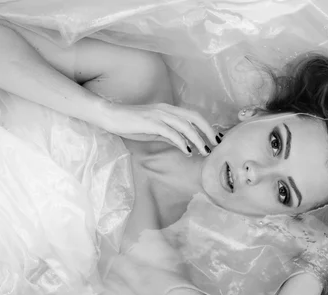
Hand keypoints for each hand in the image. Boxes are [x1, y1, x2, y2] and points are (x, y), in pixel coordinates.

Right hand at [98, 102, 217, 155]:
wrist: (111, 116)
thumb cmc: (131, 124)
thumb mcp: (153, 130)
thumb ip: (169, 134)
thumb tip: (184, 143)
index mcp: (168, 109)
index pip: (193, 116)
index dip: (206, 126)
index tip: (214, 139)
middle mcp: (167, 110)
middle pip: (194, 117)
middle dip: (208, 131)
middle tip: (216, 145)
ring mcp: (159, 115)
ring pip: (185, 126)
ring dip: (197, 139)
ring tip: (204, 151)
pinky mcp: (151, 123)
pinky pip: (171, 132)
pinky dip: (181, 141)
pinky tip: (186, 150)